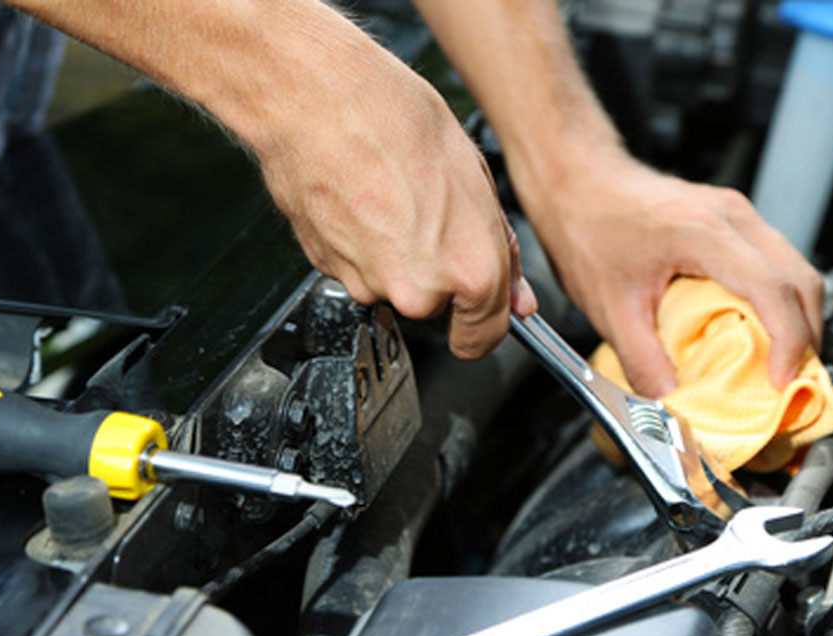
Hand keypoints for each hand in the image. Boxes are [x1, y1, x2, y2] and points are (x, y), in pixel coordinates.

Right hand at [235, 9, 535, 358]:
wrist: (318, 102)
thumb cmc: (395, 121)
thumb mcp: (477, 179)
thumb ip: (500, 250)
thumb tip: (514, 296)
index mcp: (471, 272)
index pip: (484, 337)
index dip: (484, 324)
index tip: (480, 318)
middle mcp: (419, 291)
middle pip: (439, 308)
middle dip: (440, 274)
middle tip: (434, 216)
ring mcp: (370, 284)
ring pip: (396, 287)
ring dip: (399, 256)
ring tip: (395, 198)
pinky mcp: (330, 271)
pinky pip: (360, 270)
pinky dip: (364, 246)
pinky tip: (365, 202)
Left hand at [515, 145, 822, 397]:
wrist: (576, 180)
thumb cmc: (587, 226)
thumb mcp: (610, 308)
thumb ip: (643, 362)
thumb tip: (673, 406)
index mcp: (703, 232)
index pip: (772, 289)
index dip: (789, 341)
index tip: (782, 383)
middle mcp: (732, 216)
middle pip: (801, 281)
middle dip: (805, 339)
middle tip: (791, 386)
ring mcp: (737, 214)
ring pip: (796, 271)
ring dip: (798, 322)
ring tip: (781, 367)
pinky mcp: (733, 221)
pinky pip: (777, 264)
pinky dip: (781, 304)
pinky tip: (762, 334)